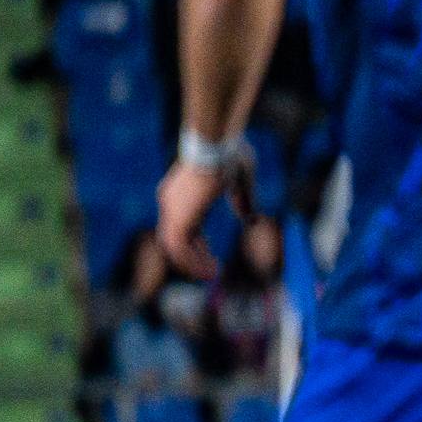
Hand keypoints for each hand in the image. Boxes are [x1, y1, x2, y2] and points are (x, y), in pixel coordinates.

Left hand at [154, 159, 234, 281]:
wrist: (213, 147)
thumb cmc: (228, 156)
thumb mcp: (240, 182)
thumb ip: (243, 202)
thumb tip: (250, 220)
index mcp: (180, 192)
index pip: (182, 222)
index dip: (195, 240)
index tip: (208, 250)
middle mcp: (171, 202)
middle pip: (176, 237)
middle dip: (194, 254)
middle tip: (211, 268)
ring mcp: (172, 210)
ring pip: (174, 246)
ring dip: (192, 263)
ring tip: (212, 275)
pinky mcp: (178, 219)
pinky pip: (179, 250)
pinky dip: (191, 262)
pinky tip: (209, 271)